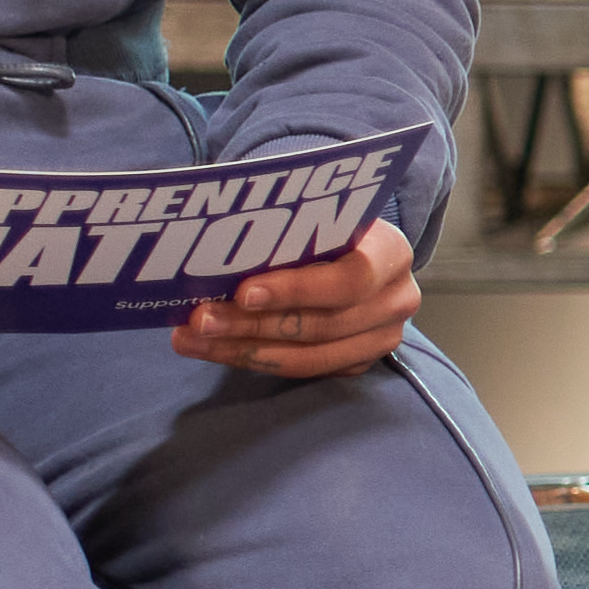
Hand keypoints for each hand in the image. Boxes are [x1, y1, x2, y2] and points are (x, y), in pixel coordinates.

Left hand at [173, 215, 419, 379]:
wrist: (352, 248)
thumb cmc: (326, 224)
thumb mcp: (317, 217)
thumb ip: (286, 231)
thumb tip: (217, 242)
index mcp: (391, 253)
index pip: (349, 279)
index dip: (296, 290)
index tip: (243, 292)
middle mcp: (396, 300)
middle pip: (322, 326)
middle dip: (252, 324)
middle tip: (199, 319)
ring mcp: (382, 338)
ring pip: (309, 358)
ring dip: (242, 350)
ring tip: (192, 339)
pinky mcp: (359, 362)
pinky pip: (304, 371)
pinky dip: (255, 361)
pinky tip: (214, 349)